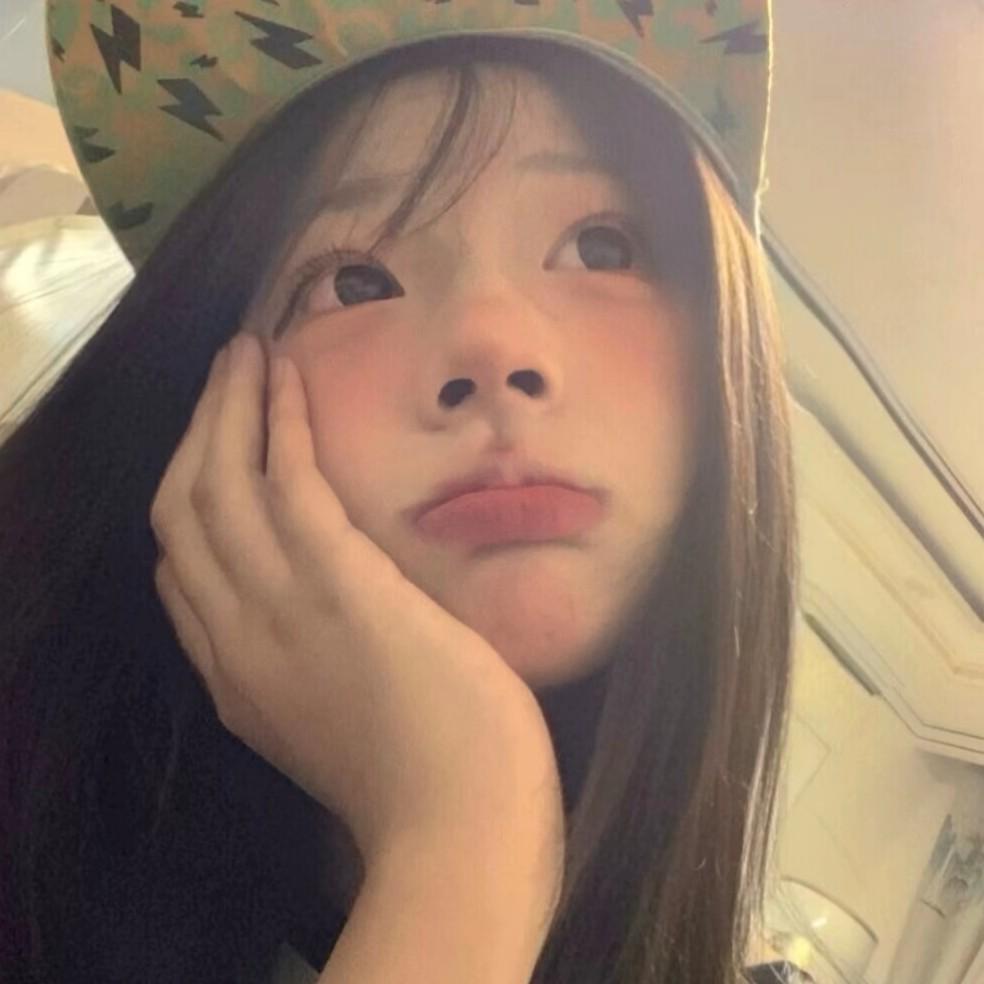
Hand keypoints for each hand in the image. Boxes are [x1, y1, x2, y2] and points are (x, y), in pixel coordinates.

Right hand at [150, 333, 564, 872]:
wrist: (461, 827)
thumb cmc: (427, 786)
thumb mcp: (342, 733)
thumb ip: (318, 677)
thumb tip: (338, 624)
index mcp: (239, 683)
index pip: (182, 579)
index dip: (191, 508)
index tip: (215, 458)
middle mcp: (236, 639)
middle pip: (181, 514)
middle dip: (196, 436)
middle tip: (223, 378)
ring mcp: (277, 610)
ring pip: (215, 484)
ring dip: (227, 408)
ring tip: (244, 353)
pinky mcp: (335, 583)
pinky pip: (283, 479)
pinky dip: (276, 420)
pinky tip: (283, 376)